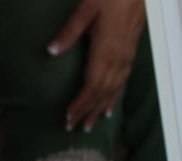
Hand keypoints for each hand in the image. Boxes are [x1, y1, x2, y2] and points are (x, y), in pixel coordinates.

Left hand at [47, 0, 146, 131]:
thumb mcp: (86, 8)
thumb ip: (69, 32)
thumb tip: (51, 51)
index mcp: (105, 51)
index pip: (91, 86)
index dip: (80, 104)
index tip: (68, 117)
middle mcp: (118, 60)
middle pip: (102, 93)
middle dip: (88, 112)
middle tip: (74, 128)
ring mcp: (126, 58)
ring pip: (113, 90)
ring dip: (101, 109)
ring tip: (90, 124)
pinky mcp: (130, 53)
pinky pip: (122, 82)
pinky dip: (114, 97)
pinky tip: (110, 107)